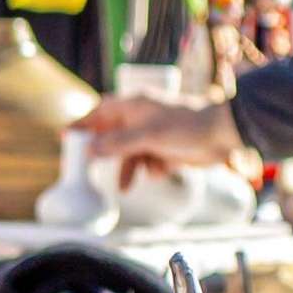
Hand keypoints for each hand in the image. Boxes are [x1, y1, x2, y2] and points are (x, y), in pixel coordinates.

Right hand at [85, 92, 243, 188]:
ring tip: (126, 187)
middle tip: (91, 167)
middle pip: (112, 136)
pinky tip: (160, 171)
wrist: (225, 135)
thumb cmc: (187, 126)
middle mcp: (141, 118)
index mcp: (134, 106)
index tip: (68, 137)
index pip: (100, 111)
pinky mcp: (165, 148)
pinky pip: (147, 162)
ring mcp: (153, 133)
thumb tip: (90, 149)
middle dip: (106, 154)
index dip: (83, 123)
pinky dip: (151, 169)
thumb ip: (116, 143)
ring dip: (128, 170)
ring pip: (129, 154)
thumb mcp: (147, 136)